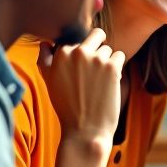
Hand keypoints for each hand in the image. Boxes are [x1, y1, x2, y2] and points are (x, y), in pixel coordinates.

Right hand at [38, 28, 123, 146]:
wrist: (85, 129)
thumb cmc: (67, 107)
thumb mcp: (48, 82)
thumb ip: (46, 59)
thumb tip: (46, 42)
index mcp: (60, 54)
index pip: (76, 41)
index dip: (80, 57)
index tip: (78, 74)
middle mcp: (76, 52)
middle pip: (95, 36)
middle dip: (97, 51)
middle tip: (92, 75)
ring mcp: (95, 58)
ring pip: (108, 49)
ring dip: (107, 62)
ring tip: (98, 83)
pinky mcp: (112, 66)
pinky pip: (120, 56)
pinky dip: (118, 68)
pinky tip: (109, 84)